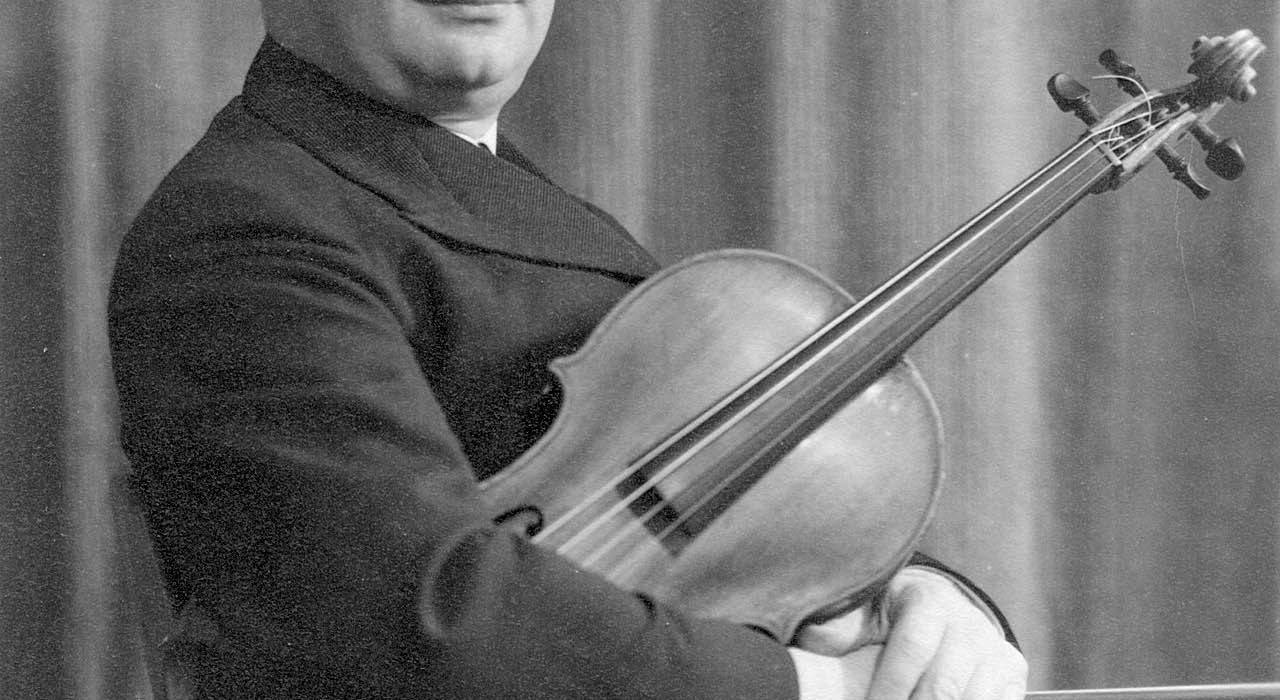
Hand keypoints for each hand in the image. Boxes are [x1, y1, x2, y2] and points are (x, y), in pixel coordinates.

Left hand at [789, 567, 1026, 699]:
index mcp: (927, 601)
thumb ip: (840, 625)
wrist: (939, 606)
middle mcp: (967, 621)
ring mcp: (994, 646)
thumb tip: (816, 634)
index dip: (888, 688)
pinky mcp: (1012, 668)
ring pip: (973, 698)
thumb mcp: (862, 612)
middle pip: (943, 684)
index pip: (911, 650)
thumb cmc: (888, 616)